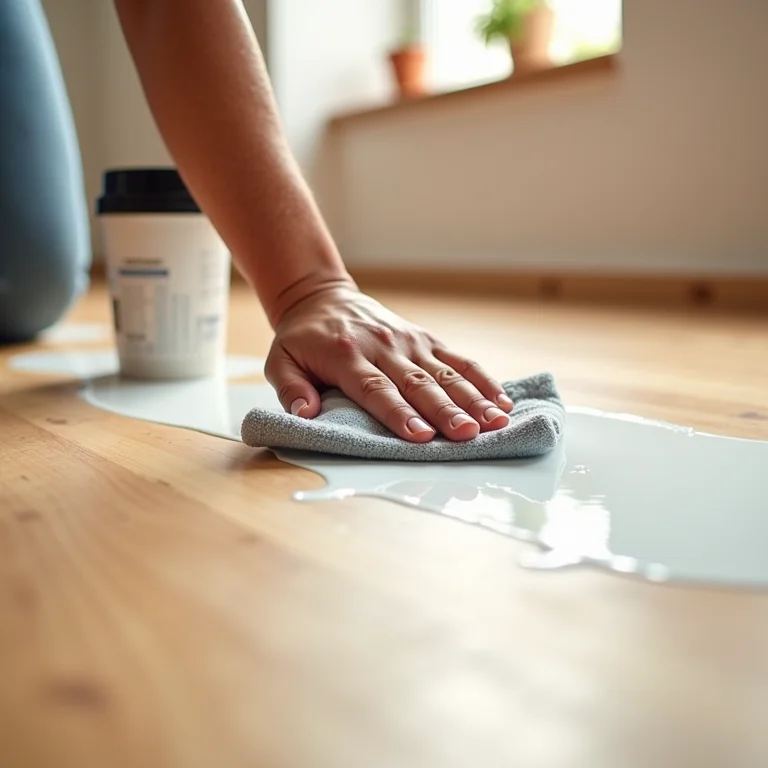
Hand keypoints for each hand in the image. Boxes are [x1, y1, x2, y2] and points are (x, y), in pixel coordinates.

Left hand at [265, 286, 513, 441]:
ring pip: (445, 373)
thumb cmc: (302, 338)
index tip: (420, 435)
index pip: (375, 388)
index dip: (398, 413)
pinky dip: (482, 379)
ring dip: (472, 399)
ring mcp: (409, 342)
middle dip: (444, 411)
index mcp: (346, 355)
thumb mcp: (279, 360)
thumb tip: (306, 415)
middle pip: (417, 383)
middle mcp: (383, 347)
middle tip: (467, 434)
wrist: (324, 298)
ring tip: (495, 422)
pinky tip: (502, 401)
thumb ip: (290, 388)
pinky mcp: (426, 339)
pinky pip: (458, 360)